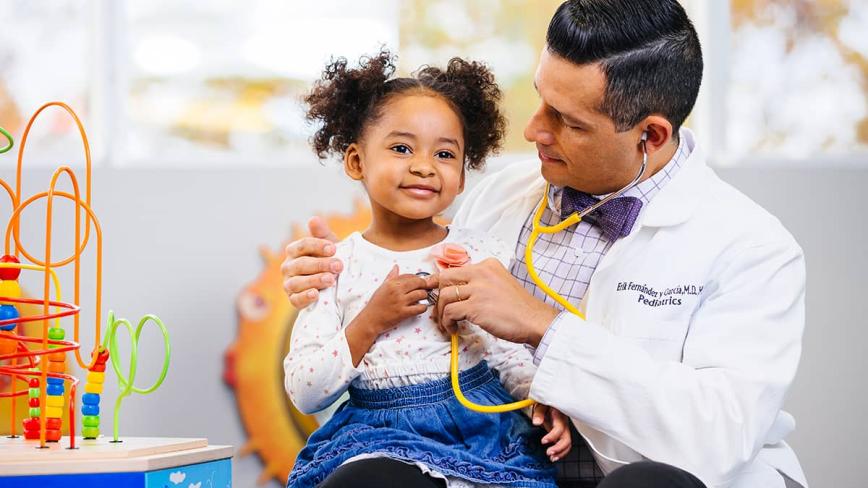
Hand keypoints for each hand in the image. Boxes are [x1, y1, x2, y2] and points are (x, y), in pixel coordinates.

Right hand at [281, 217, 341, 308]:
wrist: (333, 285)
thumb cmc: (330, 261)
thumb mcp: (329, 247)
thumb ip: (322, 234)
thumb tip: (314, 219)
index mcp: (295, 251)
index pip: (302, 245)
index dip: (317, 246)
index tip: (334, 248)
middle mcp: (288, 267)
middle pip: (301, 264)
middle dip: (321, 264)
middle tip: (339, 266)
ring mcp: (289, 284)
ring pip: (296, 282)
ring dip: (314, 280)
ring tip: (331, 279)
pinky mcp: (293, 300)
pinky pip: (295, 300)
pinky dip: (305, 297)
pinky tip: (316, 294)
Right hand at [356, 265, 432, 335]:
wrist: (370, 320)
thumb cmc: (375, 304)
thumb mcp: (382, 287)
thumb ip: (390, 277)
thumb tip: (396, 267)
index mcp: (391, 283)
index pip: (410, 276)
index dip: (417, 278)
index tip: (419, 282)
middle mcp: (396, 291)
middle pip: (418, 283)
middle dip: (424, 285)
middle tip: (425, 288)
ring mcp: (400, 302)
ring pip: (421, 294)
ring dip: (424, 296)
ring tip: (422, 298)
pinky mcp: (403, 313)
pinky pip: (420, 308)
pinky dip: (423, 307)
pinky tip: (421, 307)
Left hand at [434, 258, 558, 345]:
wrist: (534, 320)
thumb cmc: (519, 308)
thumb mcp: (499, 284)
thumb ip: (480, 283)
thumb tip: (458, 291)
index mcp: (487, 265)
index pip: (455, 270)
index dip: (441, 282)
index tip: (433, 290)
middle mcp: (481, 272)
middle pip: (444, 278)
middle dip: (437, 295)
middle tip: (440, 310)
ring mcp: (478, 289)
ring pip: (444, 296)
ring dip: (441, 313)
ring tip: (448, 323)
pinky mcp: (475, 306)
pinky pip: (449, 312)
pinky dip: (448, 322)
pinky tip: (454, 329)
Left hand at [532, 404, 571, 461]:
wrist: (549, 401)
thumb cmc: (545, 402)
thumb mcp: (540, 404)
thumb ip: (539, 413)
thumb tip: (536, 422)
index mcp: (559, 416)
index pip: (559, 428)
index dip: (552, 436)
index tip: (543, 441)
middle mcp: (563, 423)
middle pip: (566, 438)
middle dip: (558, 448)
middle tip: (549, 453)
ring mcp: (564, 429)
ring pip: (567, 443)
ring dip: (561, 452)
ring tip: (552, 458)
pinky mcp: (561, 433)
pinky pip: (565, 444)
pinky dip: (561, 452)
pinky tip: (555, 456)